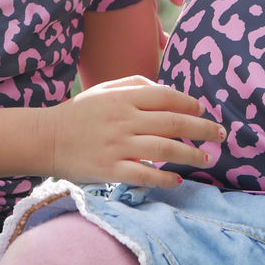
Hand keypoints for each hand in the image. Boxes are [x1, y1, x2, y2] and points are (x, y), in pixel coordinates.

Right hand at [45, 75, 224, 186]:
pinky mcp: (111, 169)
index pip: (166, 97)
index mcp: (123, 98)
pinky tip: (177, 180)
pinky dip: (164, 178)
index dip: (190, 104)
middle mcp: (124, 120)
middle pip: (173, 123)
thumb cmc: (78, 114)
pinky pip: (145, 174)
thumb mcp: (104, 90)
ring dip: (191, 154)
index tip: (204, 111)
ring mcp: (118, 146)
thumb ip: (134, 85)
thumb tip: (165, 90)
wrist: (45, 138)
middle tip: (220, 135)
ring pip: (165, 149)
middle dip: (202, 129)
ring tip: (207, 158)